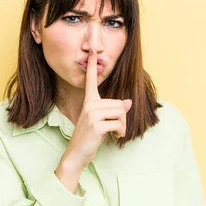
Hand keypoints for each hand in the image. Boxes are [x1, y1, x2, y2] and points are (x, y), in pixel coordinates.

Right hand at [63, 52, 131, 168]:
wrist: (77, 154)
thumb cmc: (90, 137)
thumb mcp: (102, 121)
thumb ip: (113, 110)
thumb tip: (128, 102)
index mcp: (89, 101)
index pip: (90, 81)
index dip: (92, 66)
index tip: (92, 50)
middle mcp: (89, 105)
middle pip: (119, 104)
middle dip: (122, 118)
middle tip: (114, 128)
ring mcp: (92, 114)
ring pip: (120, 113)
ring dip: (122, 126)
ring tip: (113, 133)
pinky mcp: (96, 125)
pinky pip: (119, 124)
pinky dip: (120, 132)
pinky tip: (114, 137)